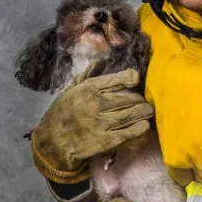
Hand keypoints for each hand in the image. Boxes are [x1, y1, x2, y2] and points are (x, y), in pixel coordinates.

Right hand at [31, 69, 153, 183]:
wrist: (53, 141)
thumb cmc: (63, 112)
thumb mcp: (72, 90)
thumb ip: (88, 75)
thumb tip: (102, 61)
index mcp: (88, 89)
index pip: (115, 80)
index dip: (130, 77)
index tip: (136, 79)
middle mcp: (96, 104)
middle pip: (128, 98)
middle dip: (138, 99)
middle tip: (143, 101)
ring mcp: (102, 123)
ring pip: (131, 114)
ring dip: (143, 112)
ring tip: (148, 111)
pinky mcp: (105, 141)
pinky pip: (128, 132)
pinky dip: (139, 128)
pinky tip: (144, 125)